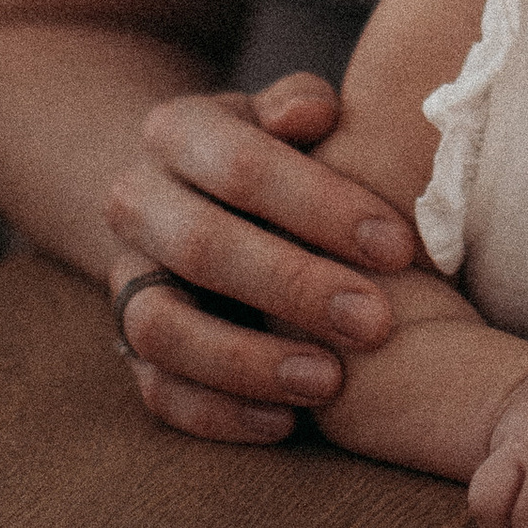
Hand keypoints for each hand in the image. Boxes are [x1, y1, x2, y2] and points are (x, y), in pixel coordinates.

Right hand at [105, 75, 419, 445]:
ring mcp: (126, 279)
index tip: (400, 247)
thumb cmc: (277, 154)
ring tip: (329, 382)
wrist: (198, 193)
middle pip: (201, 246)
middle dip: (294, 287)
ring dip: (246, 362)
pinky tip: (287, 421)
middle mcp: (136, 202)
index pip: (241, 163)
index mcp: (176, 130)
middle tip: (378, 323)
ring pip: (160, 328)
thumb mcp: (287, 116)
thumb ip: (301, 106)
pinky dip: (217, 412)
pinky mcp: (131, 347)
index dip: (320, 205)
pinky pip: (156, 391)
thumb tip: (313, 112)